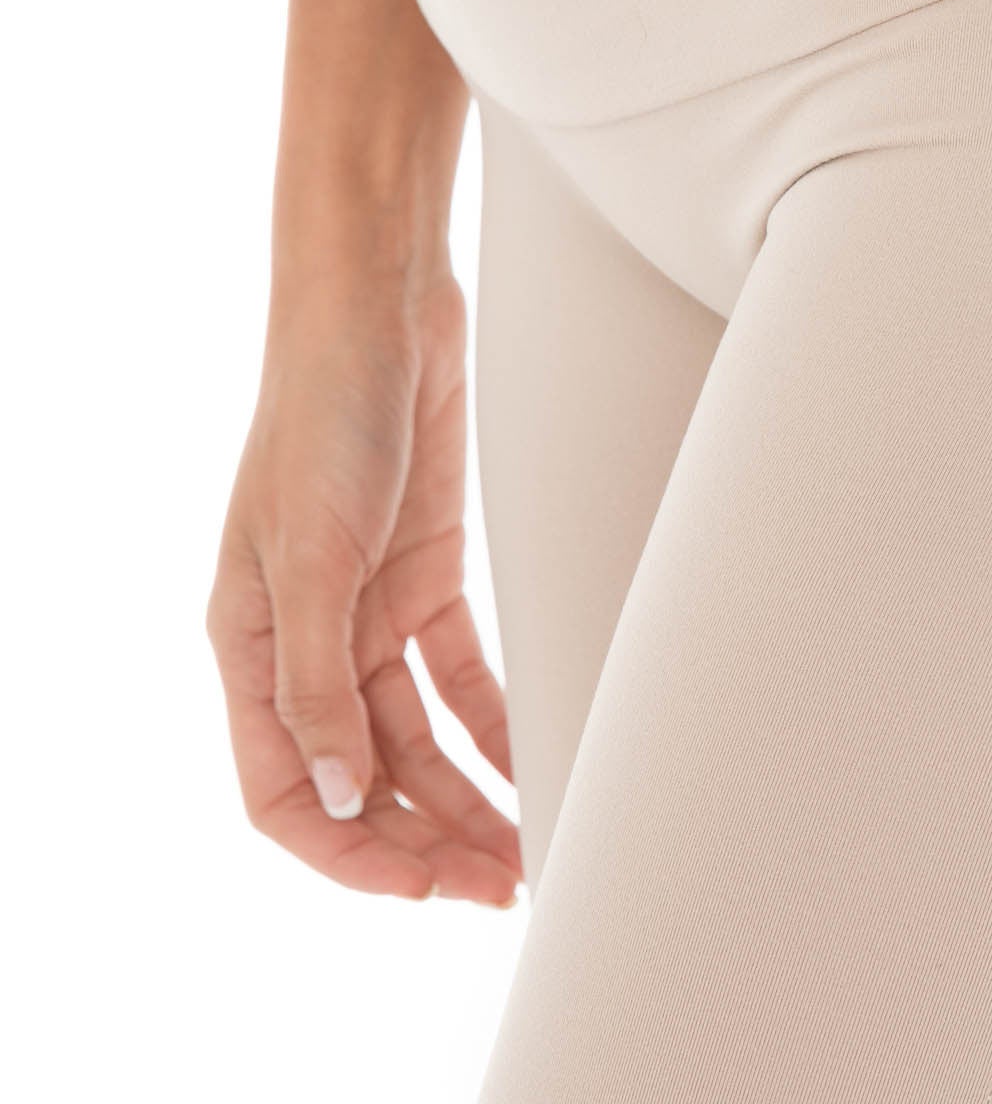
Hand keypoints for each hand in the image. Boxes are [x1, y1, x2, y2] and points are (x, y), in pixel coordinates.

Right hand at [206, 273, 520, 903]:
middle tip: (496, 883)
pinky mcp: (424, 571)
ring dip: (465, 792)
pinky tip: (532, 755)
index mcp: (250, 646)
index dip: (349, 850)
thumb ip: (316, 680)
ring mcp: (367, 607)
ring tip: (522, 843)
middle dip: (424, 835)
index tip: (420, 888)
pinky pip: (458, 671)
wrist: (381, 313)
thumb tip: (342, 798)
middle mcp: (306, 639)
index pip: (287, 789)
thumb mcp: (311, 552)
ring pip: (415, 734)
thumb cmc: (323, 414)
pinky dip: (492, 717)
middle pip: (364, 773)